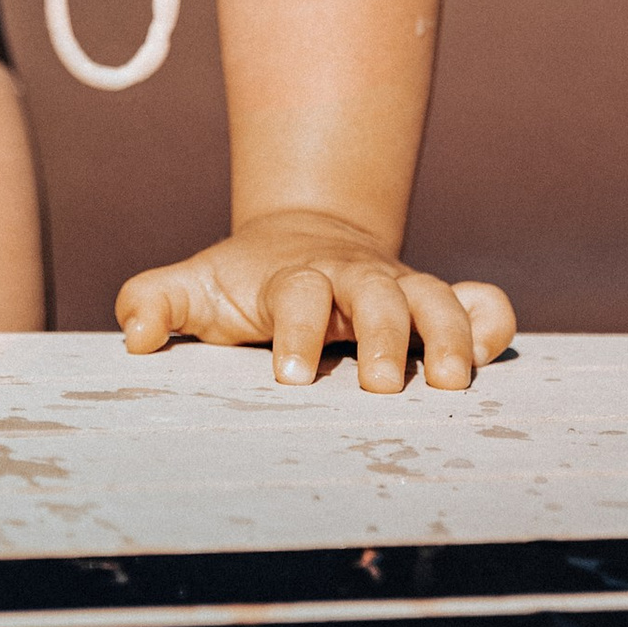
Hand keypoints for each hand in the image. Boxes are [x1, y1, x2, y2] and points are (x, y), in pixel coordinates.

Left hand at [116, 211, 515, 392]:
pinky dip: (493, 321)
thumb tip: (134, 337)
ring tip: (453, 384)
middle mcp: (356, 279)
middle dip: (385, 337)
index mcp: (296, 278)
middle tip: (382, 387)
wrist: (303, 238)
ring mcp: (403, 288)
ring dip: (450, 336)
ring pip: (438, 299)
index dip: (297, 331)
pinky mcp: (439, 302)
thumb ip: (155, 303)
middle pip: (379, 295)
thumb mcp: (193, 287)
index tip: (290, 377)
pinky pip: (482, 302)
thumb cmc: (241, 283)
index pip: (298, 295)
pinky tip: (492, 353)